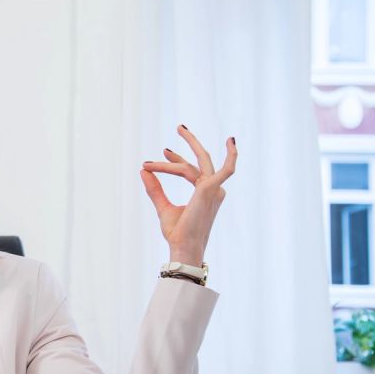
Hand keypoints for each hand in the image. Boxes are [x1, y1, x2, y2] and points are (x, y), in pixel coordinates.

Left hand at [139, 125, 236, 265]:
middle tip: (179, 127)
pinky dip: (231, 156)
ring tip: (173, 136)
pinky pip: (226, 169)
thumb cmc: (177, 233)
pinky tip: (231, 142)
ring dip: (177, 157)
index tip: (155, 159)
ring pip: (195, 164)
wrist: (182, 246)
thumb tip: (142, 170)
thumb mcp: (163, 207)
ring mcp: (214, 189)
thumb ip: (155, 189)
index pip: (190, 170)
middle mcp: (212, 190)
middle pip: (201, 160)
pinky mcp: (211, 190)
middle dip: (190, 143)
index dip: (172, 162)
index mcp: (204, 193)